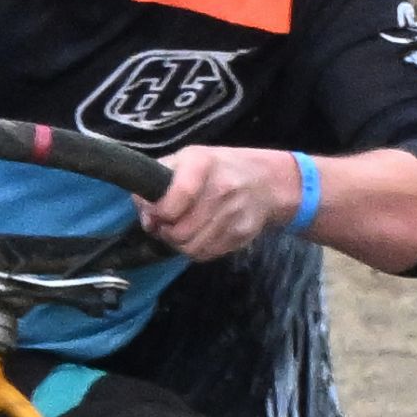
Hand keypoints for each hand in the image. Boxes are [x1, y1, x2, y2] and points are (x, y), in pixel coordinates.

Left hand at [145, 140, 308, 259]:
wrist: (268, 180)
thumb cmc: (216, 169)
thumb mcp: (182, 162)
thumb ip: (154, 186)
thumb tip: (148, 220)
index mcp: (202, 163)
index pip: (175, 198)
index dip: (160, 213)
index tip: (158, 213)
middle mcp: (222, 187)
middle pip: (180, 231)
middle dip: (166, 232)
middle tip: (168, 225)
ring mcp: (235, 211)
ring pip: (191, 248)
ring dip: (180, 244)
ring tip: (183, 230)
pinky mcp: (243, 233)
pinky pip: (207, 254)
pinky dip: (197, 250)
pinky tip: (199, 235)